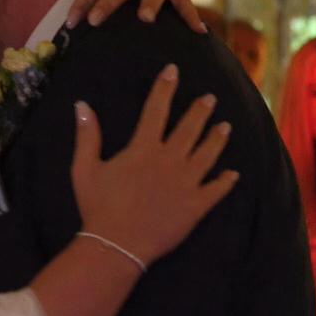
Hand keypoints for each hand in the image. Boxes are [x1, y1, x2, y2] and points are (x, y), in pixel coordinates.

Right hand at [73, 64, 238, 266]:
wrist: (116, 244)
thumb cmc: (97, 207)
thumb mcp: (84, 169)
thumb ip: (87, 136)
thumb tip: (82, 105)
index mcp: (143, 149)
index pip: (157, 110)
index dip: (165, 88)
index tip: (173, 71)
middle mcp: (169, 160)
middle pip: (189, 129)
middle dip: (200, 111)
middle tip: (211, 99)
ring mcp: (186, 183)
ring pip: (207, 154)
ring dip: (217, 139)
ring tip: (226, 127)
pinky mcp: (195, 206)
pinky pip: (215, 190)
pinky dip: (225, 182)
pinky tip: (233, 174)